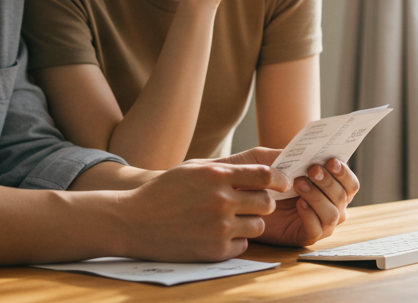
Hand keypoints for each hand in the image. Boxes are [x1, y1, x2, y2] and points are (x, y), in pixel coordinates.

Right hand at [118, 159, 288, 260]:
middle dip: (264, 202)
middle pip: (267, 203)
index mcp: (217, 176)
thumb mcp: (192, 169)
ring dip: (250, 222)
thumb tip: (259, 171)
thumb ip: (225, 169)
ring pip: (258, 225)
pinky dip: (235, 241)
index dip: (279, 179)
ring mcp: (220, 227)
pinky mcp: (216, 249)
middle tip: (252, 203)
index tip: (283, 183)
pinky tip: (217, 235)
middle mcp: (222, 200)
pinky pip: (243, 245)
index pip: (265, 175)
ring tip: (231, 220)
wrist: (134, 221)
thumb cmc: (163, 192)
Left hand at [256, 158, 359, 246]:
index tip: (331, 160)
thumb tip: (314, 152)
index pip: (349, 183)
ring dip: (319, 197)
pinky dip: (312, 216)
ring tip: (299, 184)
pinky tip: (299, 204)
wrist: (232, 194)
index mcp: (326, 185)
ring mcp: (317, 221)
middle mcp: (327, 204)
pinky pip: (317, 231)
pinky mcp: (302, 235)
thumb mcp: (271, 158)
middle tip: (312, 170)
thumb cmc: (254, 174)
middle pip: (344, 197)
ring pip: (334, 215)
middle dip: (330, 182)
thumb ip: (291, 155)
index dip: (344, 173)